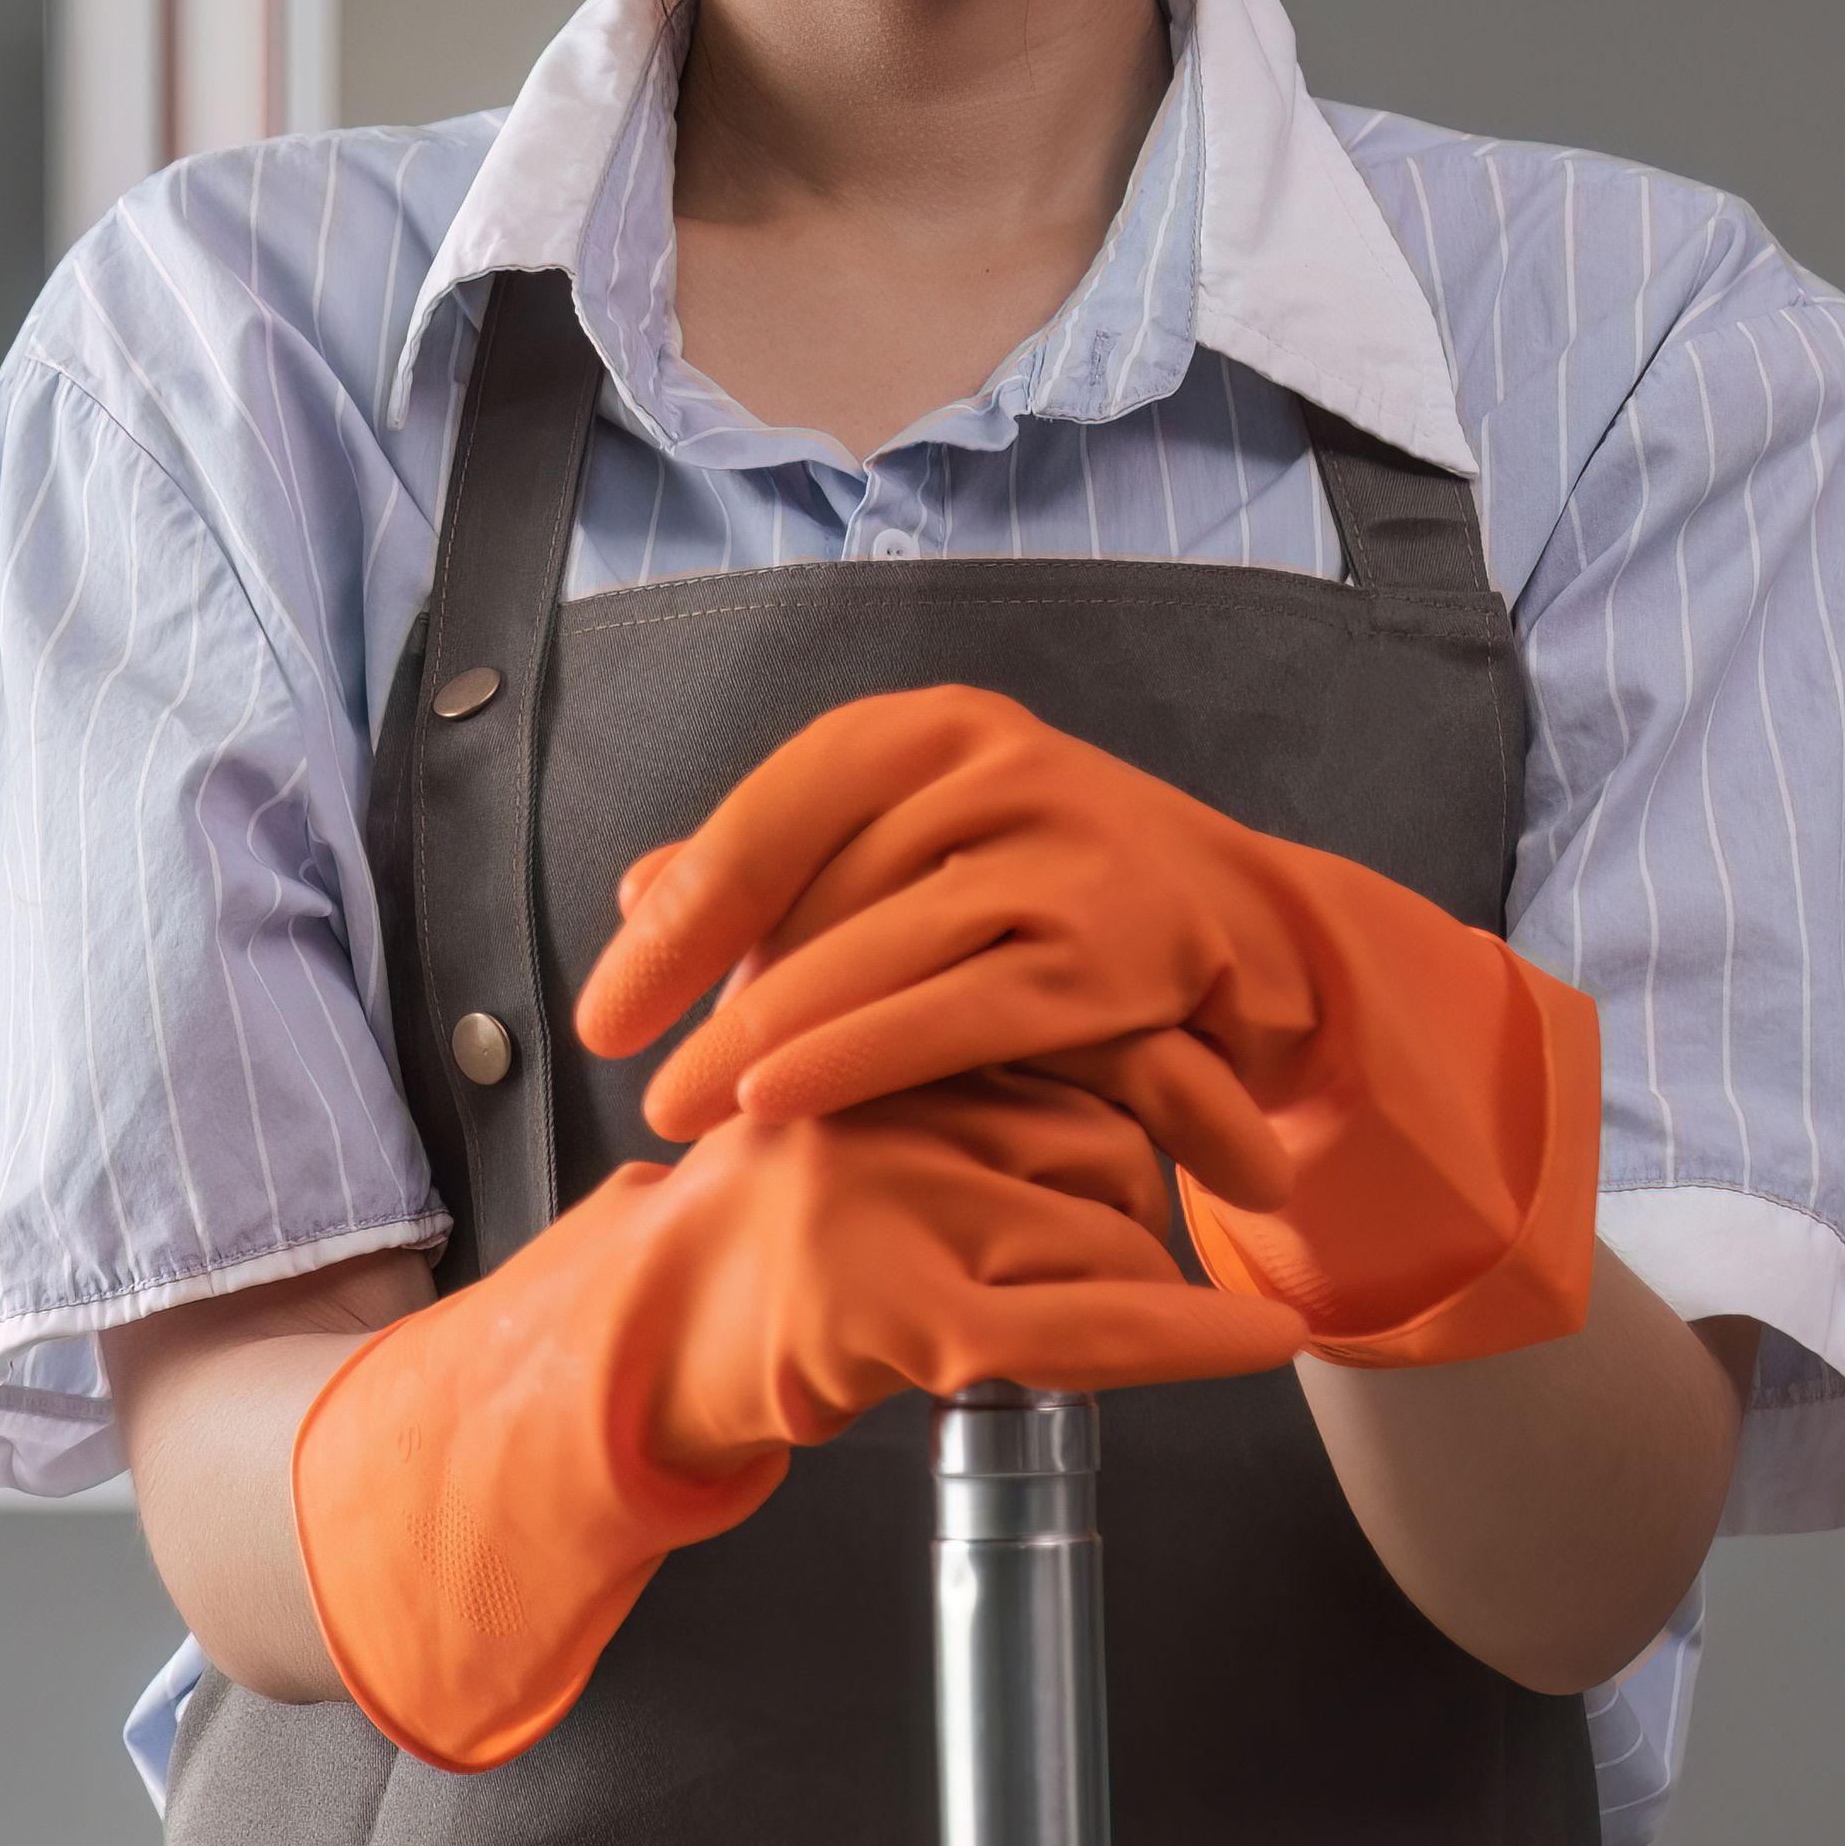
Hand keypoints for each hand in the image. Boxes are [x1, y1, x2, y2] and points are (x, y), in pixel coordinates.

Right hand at [287, 1083, 1303, 1769]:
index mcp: (865, 1018)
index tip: (1237, 1131)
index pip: (1073, 1031)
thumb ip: (951, 1048)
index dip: (1176, 1087)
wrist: (634, 1342)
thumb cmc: (764, 1238)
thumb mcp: (847, 1100)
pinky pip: (1082, 1324)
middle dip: (1133, 1210)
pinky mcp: (891, 1304)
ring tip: (1056, 1319)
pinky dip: (1187, 1339)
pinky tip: (1262, 1341)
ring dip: (1127, 1292)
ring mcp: (880, 1193)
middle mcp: (873, 1089)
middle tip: (1084, 1258)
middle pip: (1104, 1138)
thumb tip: (1132, 1034)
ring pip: (1101, 1231)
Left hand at [575, 685, 1602, 1372]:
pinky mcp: (1113, 951)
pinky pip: (954, 1015)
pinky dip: (855, 1060)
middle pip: (813, 898)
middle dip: (712, 1004)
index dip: (674, 924)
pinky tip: (777, 1103)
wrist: (1242, 930)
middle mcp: (995, 765)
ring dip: (764, 1045)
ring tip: (685, 1114)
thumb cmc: (1040, 893)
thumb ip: (787, 871)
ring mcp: (1063, 852)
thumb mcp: (915, 850)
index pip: (766, 821)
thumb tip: (637, 893)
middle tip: (637, 1086)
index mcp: (925, 731)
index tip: (602, 1016)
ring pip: (873, 957)